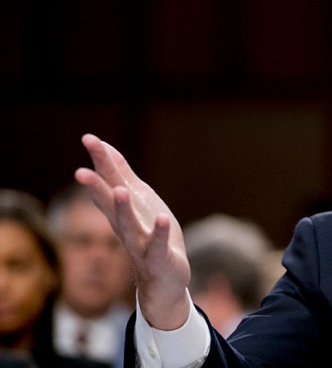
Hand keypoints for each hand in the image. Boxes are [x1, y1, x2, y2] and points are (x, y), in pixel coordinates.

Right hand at [75, 133, 190, 329]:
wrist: (164, 278)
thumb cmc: (150, 235)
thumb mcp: (138, 200)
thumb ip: (122, 176)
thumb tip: (107, 149)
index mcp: (121, 211)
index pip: (108, 183)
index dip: (100, 162)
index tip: (88, 139)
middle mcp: (126, 226)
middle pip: (110, 205)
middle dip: (97, 189)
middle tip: (81, 172)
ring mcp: (141, 243)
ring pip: (129, 227)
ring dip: (124, 210)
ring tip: (120, 191)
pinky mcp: (159, 257)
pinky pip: (158, 245)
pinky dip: (159, 233)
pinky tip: (162, 219)